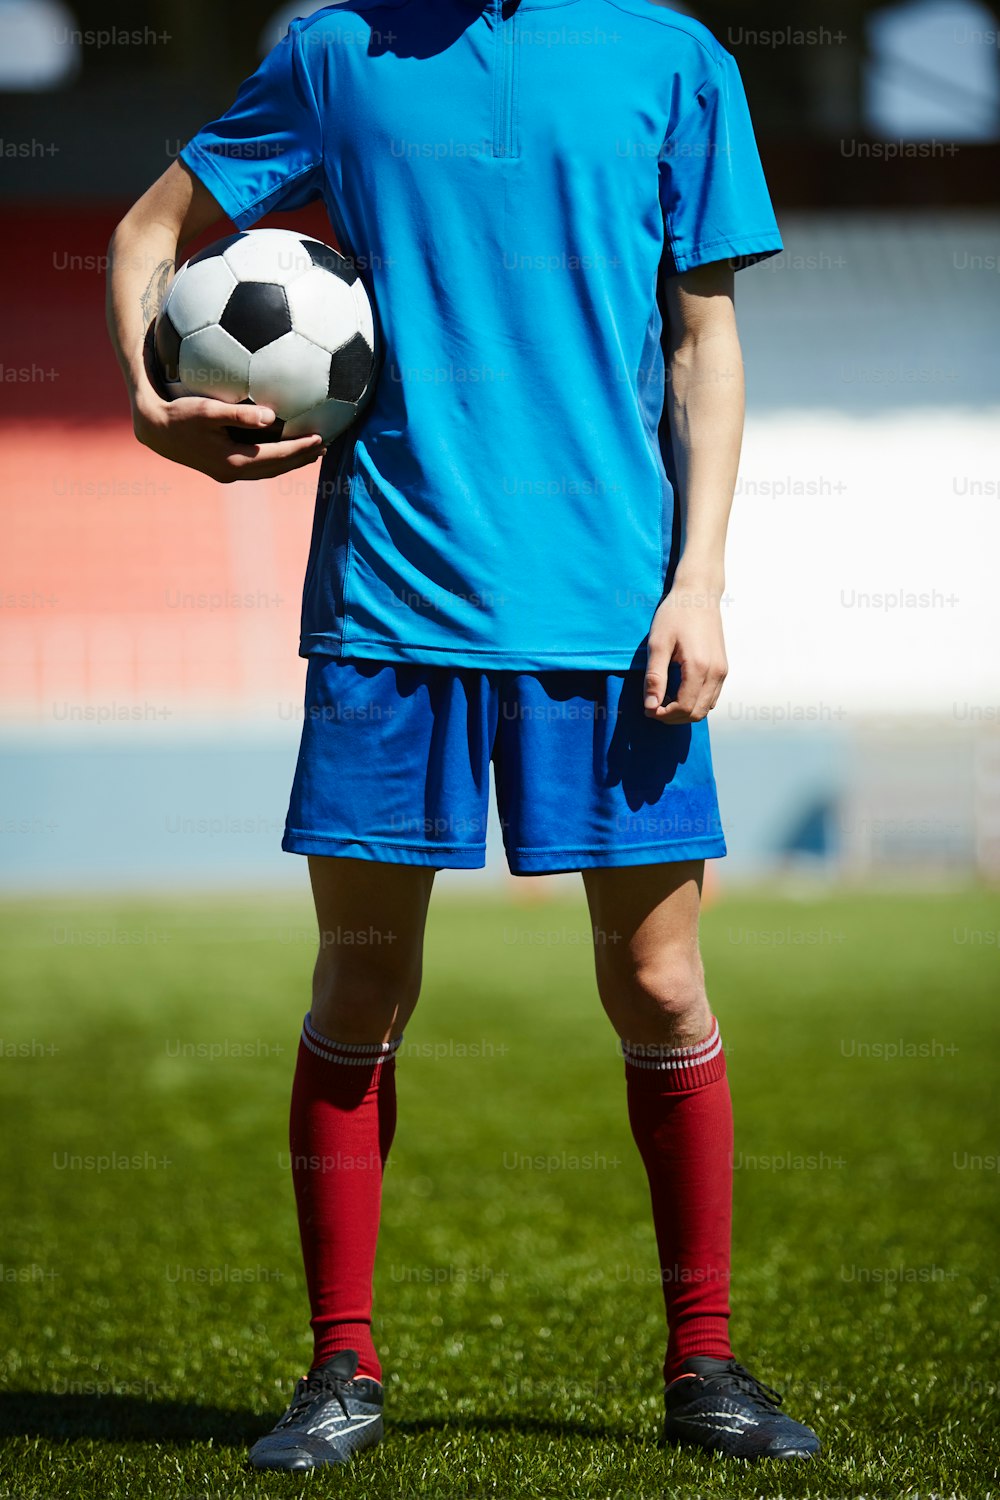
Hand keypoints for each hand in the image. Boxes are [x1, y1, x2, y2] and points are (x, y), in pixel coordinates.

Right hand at [132, 392, 327, 483]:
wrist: (154, 430)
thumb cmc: (179, 414)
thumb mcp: (207, 410)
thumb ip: (239, 415)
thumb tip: (271, 415)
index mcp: (233, 460)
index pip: (276, 457)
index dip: (300, 449)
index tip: (321, 439)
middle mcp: (233, 472)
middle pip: (276, 468)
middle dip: (301, 458)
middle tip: (325, 446)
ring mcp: (227, 472)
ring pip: (268, 470)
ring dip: (290, 461)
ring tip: (311, 451)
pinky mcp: (222, 468)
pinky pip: (257, 466)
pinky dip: (274, 459)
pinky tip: (282, 447)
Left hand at [643, 579, 727, 722]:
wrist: (699, 594)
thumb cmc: (675, 615)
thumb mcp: (657, 644)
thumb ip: (655, 678)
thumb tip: (650, 706)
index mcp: (699, 667)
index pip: (684, 708)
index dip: (663, 715)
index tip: (647, 709)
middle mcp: (716, 672)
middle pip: (697, 713)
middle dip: (673, 717)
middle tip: (653, 707)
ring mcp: (722, 671)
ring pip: (706, 708)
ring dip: (684, 711)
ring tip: (663, 700)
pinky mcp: (723, 668)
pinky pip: (711, 696)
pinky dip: (695, 702)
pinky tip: (678, 692)